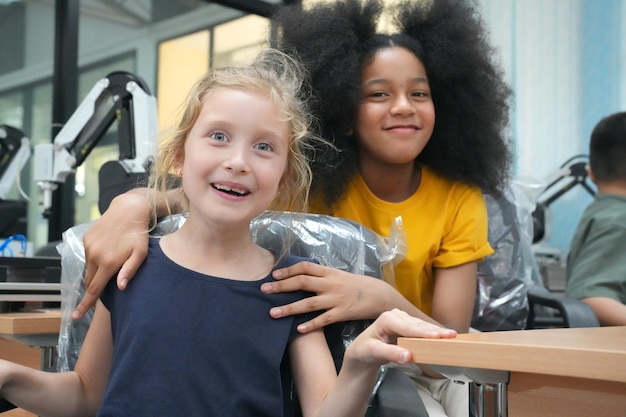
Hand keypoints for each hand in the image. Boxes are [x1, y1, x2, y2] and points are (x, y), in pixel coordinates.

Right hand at [73, 193, 150, 318]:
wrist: (129, 209)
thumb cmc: (139, 234)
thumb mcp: (141, 254)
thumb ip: (130, 271)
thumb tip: (120, 288)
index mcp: (108, 263)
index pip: (94, 289)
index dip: (85, 304)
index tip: (75, 316)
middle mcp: (95, 256)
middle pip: (89, 280)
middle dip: (92, 288)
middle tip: (99, 293)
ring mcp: (89, 246)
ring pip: (88, 267)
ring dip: (96, 271)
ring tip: (109, 264)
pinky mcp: (86, 238)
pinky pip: (88, 255)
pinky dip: (94, 259)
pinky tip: (107, 251)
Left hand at [261, 261, 400, 332]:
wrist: (379, 295)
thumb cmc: (357, 285)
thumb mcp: (339, 275)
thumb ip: (322, 275)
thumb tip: (301, 274)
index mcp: (329, 272)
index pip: (305, 267)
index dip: (288, 270)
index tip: (273, 275)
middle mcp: (330, 283)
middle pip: (302, 282)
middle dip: (281, 286)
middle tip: (264, 290)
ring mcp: (336, 299)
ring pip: (308, 303)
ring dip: (289, 308)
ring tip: (273, 313)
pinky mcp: (342, 313)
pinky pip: (323, 320)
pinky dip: (310, 324)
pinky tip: (298, 329)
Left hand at [345, 309, 456, 366]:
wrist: (362, 352)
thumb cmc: (365, 351)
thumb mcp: (373, 353)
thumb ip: (390, 354)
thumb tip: (407, 356)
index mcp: (387, 319)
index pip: (409, 327)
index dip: (424, 332)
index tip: (438, 336)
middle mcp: (395, 315)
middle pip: (418, 325)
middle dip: (435, 331)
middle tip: (452, 336)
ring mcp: (402, 319)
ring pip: (422, 326)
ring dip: (437, 331)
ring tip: (452, 336)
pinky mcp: (407, 325)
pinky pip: (422, 329)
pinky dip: (433, 333)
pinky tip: (443, 336)